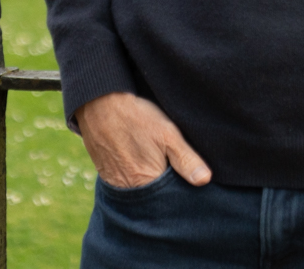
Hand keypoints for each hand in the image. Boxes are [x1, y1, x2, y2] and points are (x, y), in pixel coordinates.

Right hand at [74, 92, 212, 188]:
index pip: (171, 199)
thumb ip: (186, 159)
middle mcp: (130, 190)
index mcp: (148, 183)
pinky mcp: (107, 176)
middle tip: (170, 167)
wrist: (99, 104)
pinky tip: (140, 163)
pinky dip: (135, 180)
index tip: (187, 179)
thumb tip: (205, 180)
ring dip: (150, 184)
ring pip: (140, 193)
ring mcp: (116, 184)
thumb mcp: (168, 134)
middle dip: (166, 190)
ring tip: (154, 164)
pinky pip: (126, 186)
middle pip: (155, 199)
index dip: (181, 190)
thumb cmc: (136, 118)